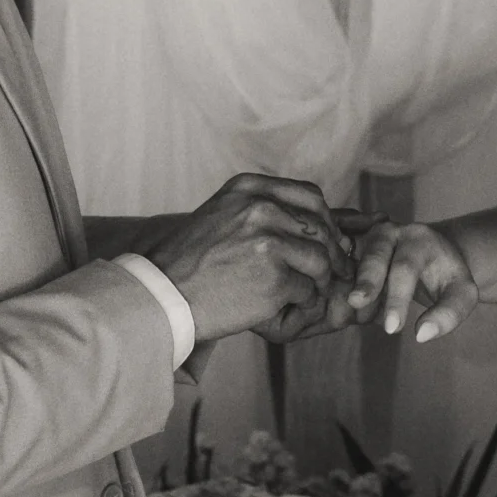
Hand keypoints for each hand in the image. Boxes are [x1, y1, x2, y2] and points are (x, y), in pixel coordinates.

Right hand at [151, 174, 349, 343]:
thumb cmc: (191, 261)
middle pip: (320, 227)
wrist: (162, 295)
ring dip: (320, 280)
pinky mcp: (275, 278)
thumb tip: (322, 222)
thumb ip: (263, 210)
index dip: (326, 221)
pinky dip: (305, 302)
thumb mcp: (222, 215)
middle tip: (334, 271)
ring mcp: (270, 243)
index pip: (310, 197)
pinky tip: (290, 307)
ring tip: (308, 292)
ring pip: (320, 260)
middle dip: (332, 252)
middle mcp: (261, 209)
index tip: (328, 240)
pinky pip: (308, 290)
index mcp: (249, 189)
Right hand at [339, 212, 479, 342]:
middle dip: (367, 281)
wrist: (434, 255)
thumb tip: (422, 334)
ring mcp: (368, 237)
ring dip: (349, 282)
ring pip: (353, 255)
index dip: (397, 299)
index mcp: (419, 239)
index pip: (406, 268)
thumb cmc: (447, 278)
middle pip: (375, 256)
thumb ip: (448, 313)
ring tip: (346, 305)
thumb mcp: (461, 294)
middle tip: (357, 304)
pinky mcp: (353, 248)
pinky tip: (332, 298)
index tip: (393, 328)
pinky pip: (340, 261)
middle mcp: (391, 232)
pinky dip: (336, 280)